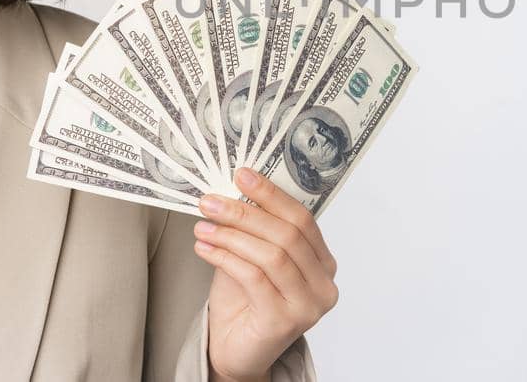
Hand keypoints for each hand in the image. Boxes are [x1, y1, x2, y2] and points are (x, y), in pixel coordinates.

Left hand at [193, 168, 337, 381]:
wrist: (235, 352)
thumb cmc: (244, 304)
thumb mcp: (250, 258)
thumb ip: (252, 231)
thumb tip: (232, 191)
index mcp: (323, 263)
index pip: (302, 219)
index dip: (271, 194)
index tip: (242, 175)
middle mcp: (323, 284)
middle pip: (288, 235)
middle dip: (246, 213)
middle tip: (212, 201)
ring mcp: (308, 306)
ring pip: (272, 255)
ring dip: (232, 235)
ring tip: (203, 226)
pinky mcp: (284, 322)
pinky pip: (254, 278)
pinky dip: (226, 258)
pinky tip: (205, 249)